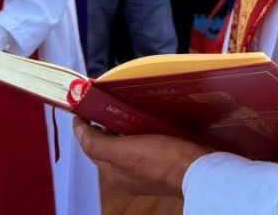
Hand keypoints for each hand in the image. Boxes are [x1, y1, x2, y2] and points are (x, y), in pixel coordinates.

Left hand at [74, 119, 213, 196]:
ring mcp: (146, 169)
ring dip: (124, 127)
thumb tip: (77, 130)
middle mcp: (127, 174)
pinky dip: (142, 132)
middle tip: (106, 102)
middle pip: (108, 145)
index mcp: (114, 174)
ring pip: (127, 144)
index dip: (84, 127)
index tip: (83, 107)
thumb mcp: (124, 152)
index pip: (91, 146)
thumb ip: (97, 144)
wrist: (200, 169)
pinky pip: (145, 144)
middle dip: (104, 125)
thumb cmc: (162, 160)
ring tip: (127, 108)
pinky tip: (149, 120)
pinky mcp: (163, 162)